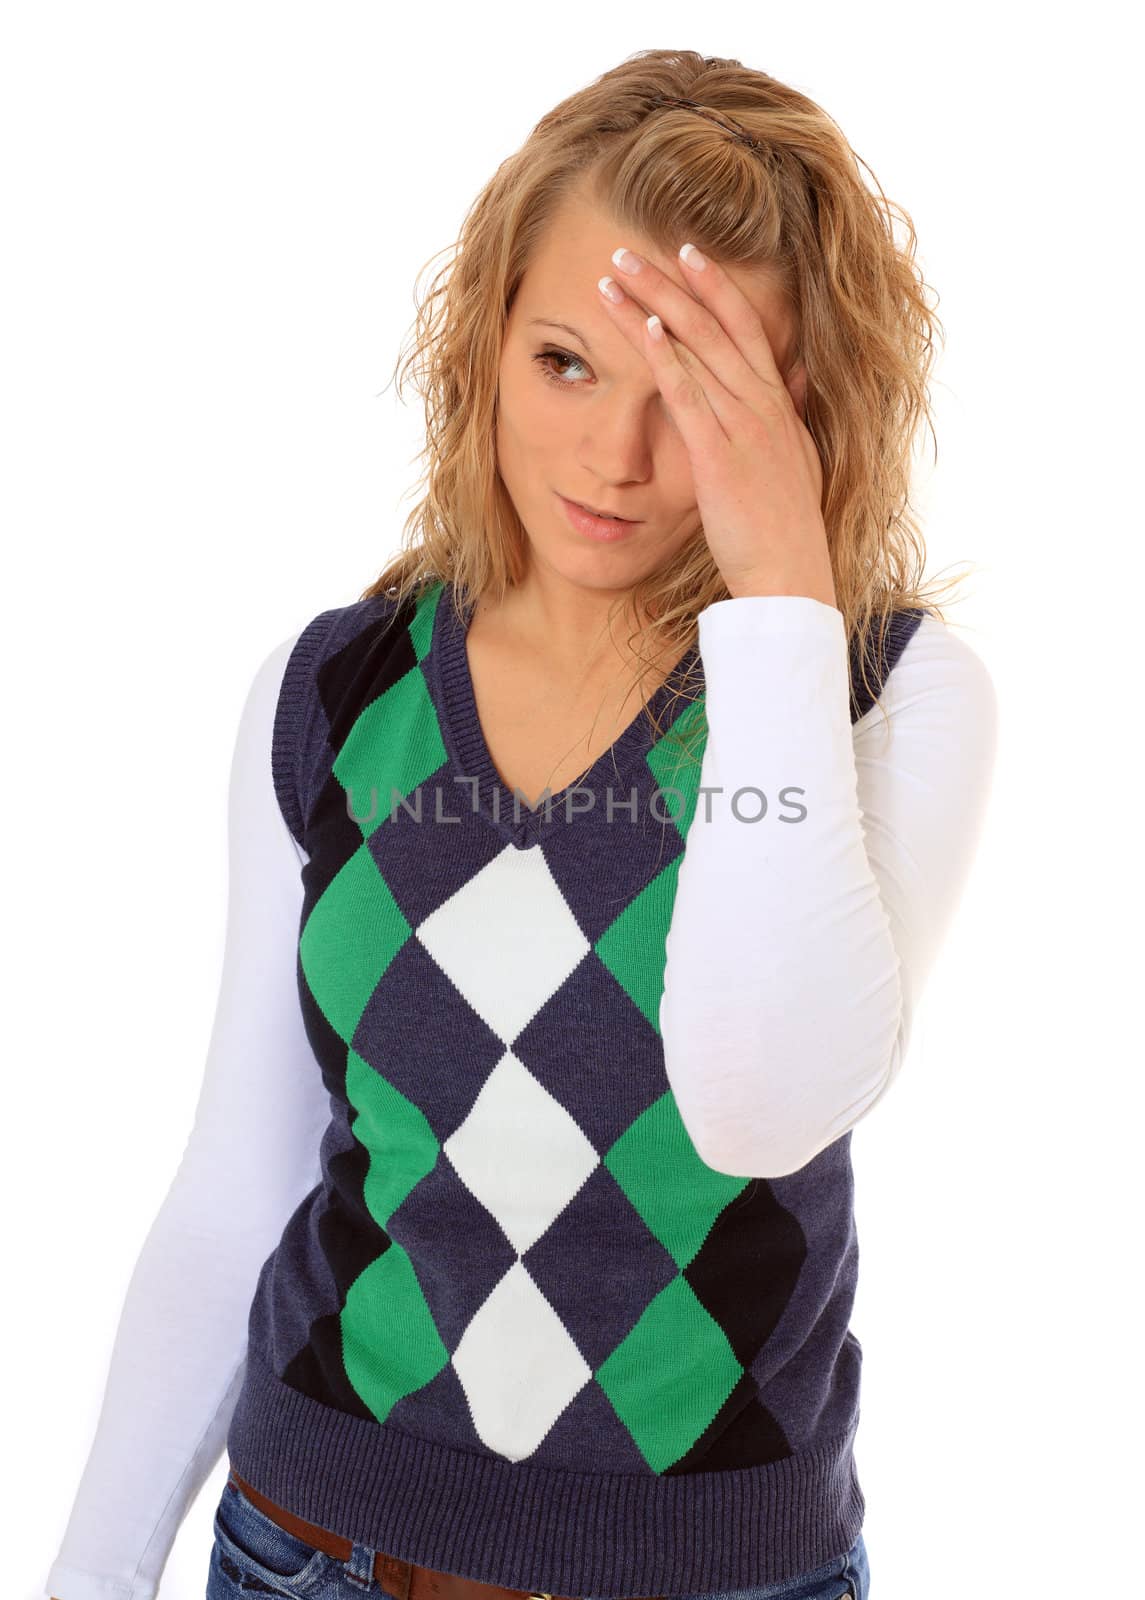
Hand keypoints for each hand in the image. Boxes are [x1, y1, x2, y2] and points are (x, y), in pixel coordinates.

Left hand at [597, 243, 836, 608]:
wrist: (790, 572)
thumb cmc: (784, 528)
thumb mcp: (796, 463)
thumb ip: (789, 418)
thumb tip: (795, 381)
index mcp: (777, 404)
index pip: (745, 326)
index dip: (715, 287)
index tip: (686, 253)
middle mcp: (762, 403)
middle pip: (713, 323)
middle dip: (669, 281)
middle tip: (628, 251)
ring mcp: (742, 424)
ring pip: (694, 347)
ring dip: (652, 305)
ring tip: (613, 275)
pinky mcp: (718, 453)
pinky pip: (688, 393)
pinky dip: (666, 357)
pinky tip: (644, 327)